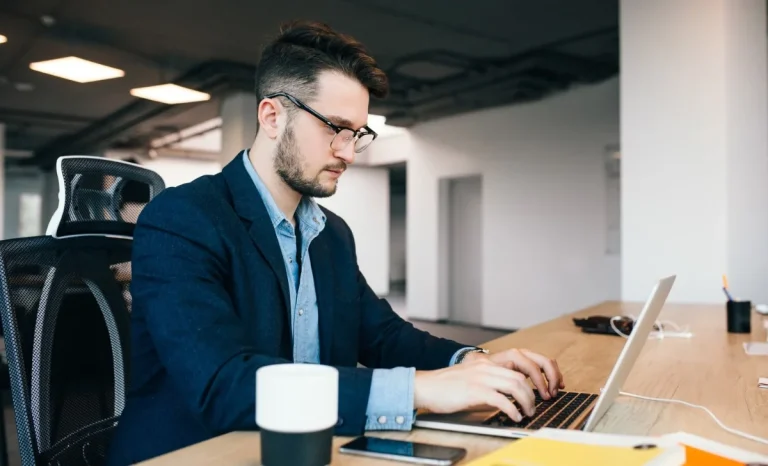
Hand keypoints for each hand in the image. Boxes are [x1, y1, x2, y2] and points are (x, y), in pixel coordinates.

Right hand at [413, 357, 534, 421]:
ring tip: (527, 413)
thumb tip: (504, 397)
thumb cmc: (444, 386)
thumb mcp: (470, 378)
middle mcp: (486, 368)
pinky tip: (513, 416)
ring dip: (526, 402)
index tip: (534, 395)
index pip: (517, 368)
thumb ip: (487, 382)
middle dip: (532, 394)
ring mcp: (481, 379)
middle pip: (520, 378)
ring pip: (515, 386)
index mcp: (485, 364)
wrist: (425, 386)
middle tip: (533, 407)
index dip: (530, 382)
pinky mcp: (475, 391)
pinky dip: (512, 409)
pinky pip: (502, 400)